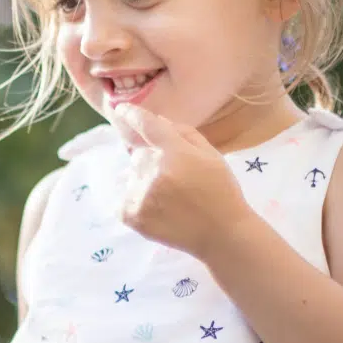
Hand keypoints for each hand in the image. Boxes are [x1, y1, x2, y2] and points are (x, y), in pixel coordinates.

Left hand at [113, 105, 254, 258]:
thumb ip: (183, 133)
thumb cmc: (220, 191)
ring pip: (131, 177)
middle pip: (139, 155)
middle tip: (175, 180)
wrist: (221, 234)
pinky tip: (158, 210)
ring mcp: (141, 194)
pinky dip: (135, 202)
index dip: (132, 114)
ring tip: (168, 199)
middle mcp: (154, 170)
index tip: (120, 108)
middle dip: (151, 162)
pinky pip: (124, 198)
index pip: (147, 125)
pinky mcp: (131, 214)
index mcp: (176, 152)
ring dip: (143, 182)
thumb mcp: (211, 155)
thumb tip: (156, 120)